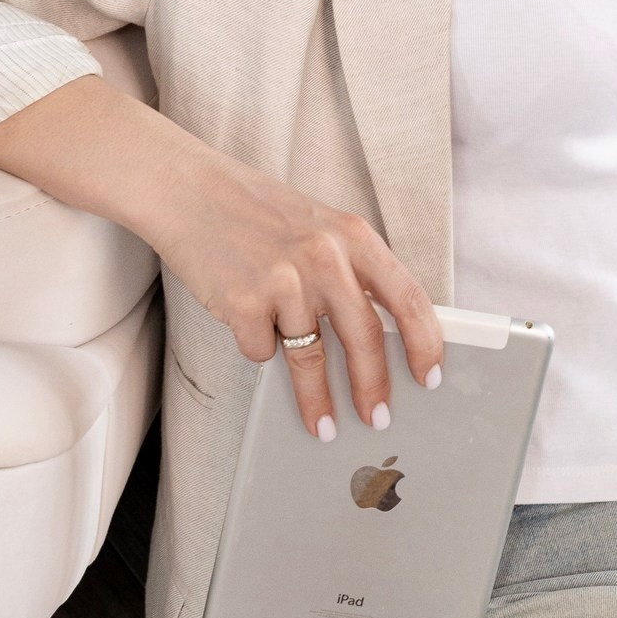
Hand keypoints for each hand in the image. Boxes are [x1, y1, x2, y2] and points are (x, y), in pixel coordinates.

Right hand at [143, 142, 445, 439]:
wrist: (189, 191)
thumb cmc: (255, 211)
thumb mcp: (321, 226)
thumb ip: (352, 270)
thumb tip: (381, 333)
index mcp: (354, 235)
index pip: (408, 298)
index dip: (425, 344)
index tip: (428, 376)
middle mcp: (325, 256)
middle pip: (365, 338)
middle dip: (374, 388)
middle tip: (378, 418)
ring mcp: (284, 280)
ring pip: (312, 357)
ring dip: (318, 400)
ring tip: (323, 426)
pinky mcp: (244, 302)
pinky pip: (262, 349)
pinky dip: (258, 347)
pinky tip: (248, 325)